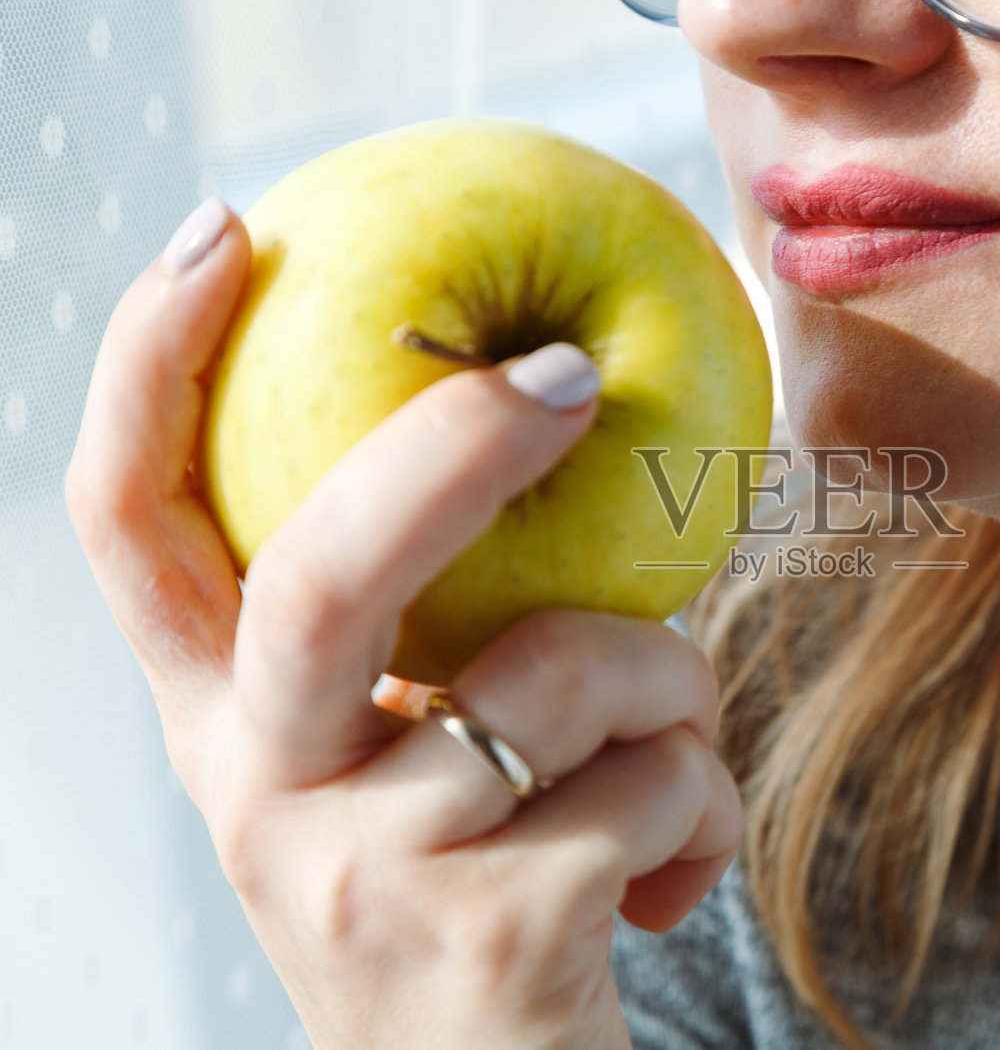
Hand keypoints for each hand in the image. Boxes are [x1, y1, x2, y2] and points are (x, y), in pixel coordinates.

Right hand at [64, 199, 743, 1049]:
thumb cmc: (474, 892)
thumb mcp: (409, 756)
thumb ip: (437, 622)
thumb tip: (553, 405)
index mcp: (227, 727)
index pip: (128, 526)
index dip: (150, 365)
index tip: (226, 230)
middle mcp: (262, 793)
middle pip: (328, 571)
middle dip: (456, 448)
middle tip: (570, 376)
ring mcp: (367, 871)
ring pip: (571, 667)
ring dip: (672, 682)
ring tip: (663, 751)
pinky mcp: (496, 932)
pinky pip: (665, 779)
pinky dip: (707, 802)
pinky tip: (666, 874)